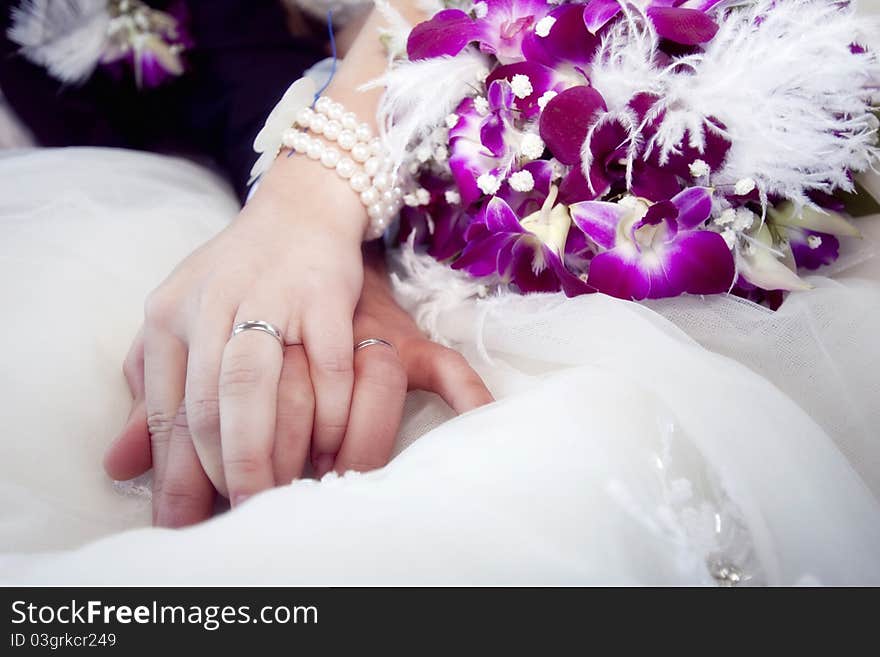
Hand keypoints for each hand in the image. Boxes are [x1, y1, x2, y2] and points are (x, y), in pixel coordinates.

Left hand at [104, 247, 492, 526]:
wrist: (298, 211)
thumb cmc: (237, 276)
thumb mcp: (182, 322)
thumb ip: (150, 390)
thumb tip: (117, 464)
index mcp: (169, 315)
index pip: (163, 408)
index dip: (174, 472)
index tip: (184, 520)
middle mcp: (210, 305)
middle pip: (207, 404)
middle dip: (222, 471)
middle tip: (238, 515)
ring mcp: (269, 297)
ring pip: (254, 387)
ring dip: (265, 449)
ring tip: (275, 493)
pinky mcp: (323, 296)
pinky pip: (324, 368)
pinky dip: (327, 414)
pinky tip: (328, 447)